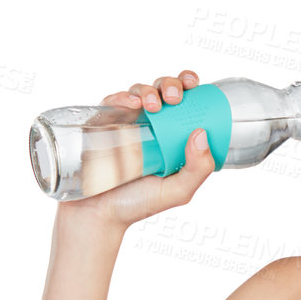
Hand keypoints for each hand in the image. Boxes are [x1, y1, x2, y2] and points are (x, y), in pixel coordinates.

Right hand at [58, 70, 214, 230]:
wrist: (99, 215)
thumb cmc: (137, 204)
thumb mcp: (177, 191)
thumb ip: (197, 169)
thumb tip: (202, 134)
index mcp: (171, 135)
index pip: (184, 102)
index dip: (189, 84)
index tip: (195, 84)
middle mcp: (149, 125)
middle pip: (162, 90)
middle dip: (171, 84)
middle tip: (175, 99)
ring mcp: (124, 122)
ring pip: (138, 91)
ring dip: (148, 90)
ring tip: (153, 106)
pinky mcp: (101, 124)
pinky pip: (110, 102)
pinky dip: (121, 97)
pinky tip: (131, 105)